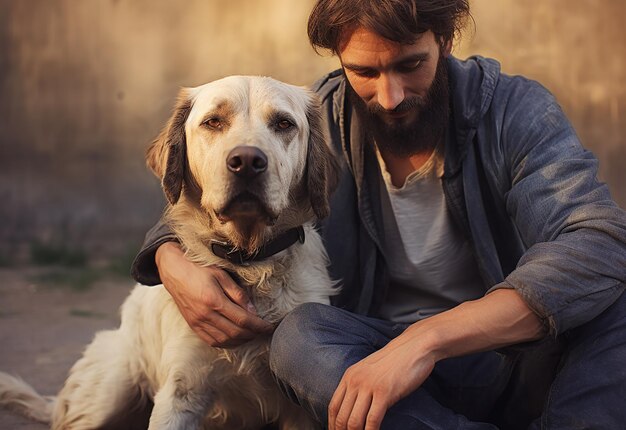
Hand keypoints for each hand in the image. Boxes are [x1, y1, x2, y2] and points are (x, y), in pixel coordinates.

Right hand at [155, 241, 273, 346]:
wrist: (173, 271)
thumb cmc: (198, 268)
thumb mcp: (221, 274)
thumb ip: (238, 294)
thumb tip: (253, 311)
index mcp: (213, 300)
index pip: (243, 320)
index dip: (259, 326)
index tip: (269, 327)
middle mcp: (205, 315)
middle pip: (235, 333)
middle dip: (253, 334)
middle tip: (263, 331)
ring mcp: (198, 323)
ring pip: (224, 340)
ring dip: (241, 340)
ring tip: (252, 334)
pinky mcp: (193, 326)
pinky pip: (212, 341)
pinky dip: (227, 343)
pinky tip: (236, 338)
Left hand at [328, 331, 436, 429]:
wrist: (414, 347)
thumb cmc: (396, 361)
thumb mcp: (370, 370)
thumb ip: (360, 385)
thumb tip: (355, 407)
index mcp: (349, 375)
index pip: (333, 407)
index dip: (333, 425)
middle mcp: (355, 381)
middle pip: (341, 417)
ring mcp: (369, 386)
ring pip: (354, 421)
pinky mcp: (384, 392)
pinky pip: (372, 420)